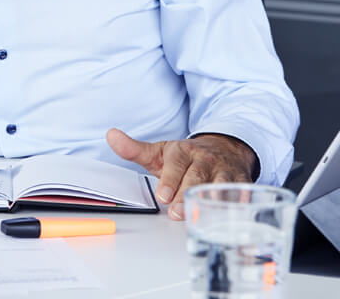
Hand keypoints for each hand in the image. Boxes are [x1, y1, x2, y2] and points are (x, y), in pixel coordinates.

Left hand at [106, 128, 258, 219]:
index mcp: (182, 151)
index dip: (170, 180)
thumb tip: (110, 135)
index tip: (163, 196)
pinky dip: (239, 204)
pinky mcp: (241, 182)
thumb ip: (134, 149)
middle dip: (187, 195)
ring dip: (211, 201)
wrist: (223, 148)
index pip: (176, 164)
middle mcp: (204, 159)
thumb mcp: (158, 152)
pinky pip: (242, 193)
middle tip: (178, 213)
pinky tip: (231, 216)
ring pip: (219, 186)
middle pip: (196, 178)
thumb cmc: (185, 157)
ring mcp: (224, 170)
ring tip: (202, 216)